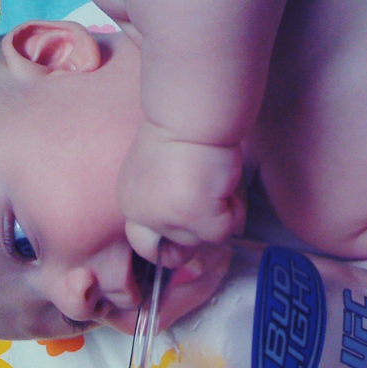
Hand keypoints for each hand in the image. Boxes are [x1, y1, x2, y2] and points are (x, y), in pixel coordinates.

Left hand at [117, 119, 246, 266]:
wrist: (191, 118)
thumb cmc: (180, 134)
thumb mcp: (162, 172)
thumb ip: (167, 199)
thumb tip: (192, 225)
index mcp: (132, 201)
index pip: (143, 244)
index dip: (166, 249)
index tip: (182, 248)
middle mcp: (144, 216)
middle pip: (181, 244)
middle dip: (200, 224)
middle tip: (206, 192)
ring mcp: (170, 220)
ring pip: (205, 238)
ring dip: (219, 211)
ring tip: (214, 179)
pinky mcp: (197, 220)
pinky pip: (225, 231)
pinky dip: (234, 209)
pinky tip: (224, 183)